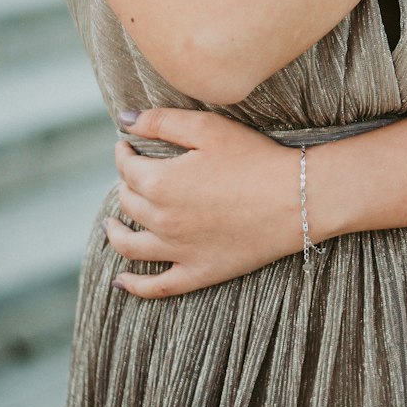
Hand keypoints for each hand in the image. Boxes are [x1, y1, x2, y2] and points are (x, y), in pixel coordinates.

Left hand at [105, 109, 302, 297]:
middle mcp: (162, 220)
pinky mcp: (198, 273)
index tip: (127, 146)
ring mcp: (178, 251)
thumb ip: (161, 121)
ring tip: (110, 226)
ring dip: (115, 234)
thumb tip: (123, 120)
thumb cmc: (254, 157)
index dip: (124, 154)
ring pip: (131, 246)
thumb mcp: (207, 128)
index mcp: (160, 183)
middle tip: (132, 174)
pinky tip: (122, 282)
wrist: (296, 198)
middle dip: (125, 184)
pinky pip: (157, 286)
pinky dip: (135, 286)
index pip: (127, 168)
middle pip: (129, 202)